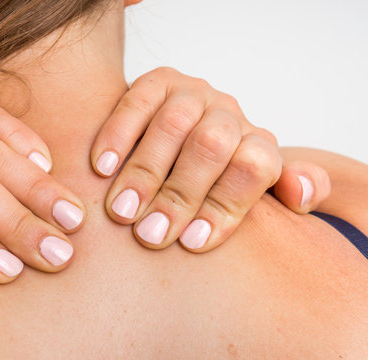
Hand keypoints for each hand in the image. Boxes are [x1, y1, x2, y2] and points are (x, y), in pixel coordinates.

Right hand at [91, 67, 329, 251]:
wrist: (185, 136)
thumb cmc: (216, 181)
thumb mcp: (253, 191)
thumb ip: (288, 191)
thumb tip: (300, 195)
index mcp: (257, 142)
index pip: (254, 167)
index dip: (223, 206)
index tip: (190, 242)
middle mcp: (228, 113)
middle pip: (211, 146)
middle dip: (179, 194)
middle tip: (149, 234)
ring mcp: (191, 93)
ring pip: (173, 125)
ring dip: (145, 171)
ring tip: (122, 211)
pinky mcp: (155, 82)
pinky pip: (136, 103)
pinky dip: (118, 136)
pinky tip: (102, 168)